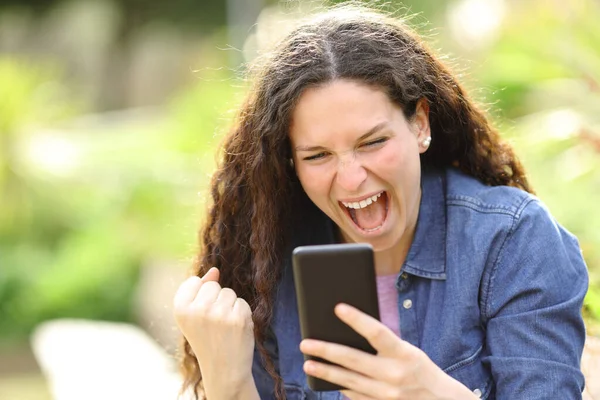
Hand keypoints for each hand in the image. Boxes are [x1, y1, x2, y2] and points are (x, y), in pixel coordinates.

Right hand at [173, 268, 255, 398]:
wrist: (224, 369)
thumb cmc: (207, 339)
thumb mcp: (194, 316)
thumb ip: (200, 290)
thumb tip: (215, 270)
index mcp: (180, 308)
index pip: (194, 281)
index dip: (200, 297)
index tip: (200, 316)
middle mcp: (198, 309)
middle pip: (213, 285)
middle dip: (216, 299)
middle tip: (213, 323)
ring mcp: (219, 313)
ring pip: (229, 292)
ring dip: (230, 306)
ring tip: (224, 326)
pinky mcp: (238, 317)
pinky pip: (242, 302)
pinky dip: (241, 313)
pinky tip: (235, 329)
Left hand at [299, 304, 476, 399]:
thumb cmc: (419, 369)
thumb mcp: (408, 351)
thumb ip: (383, 345)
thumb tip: (349, 333)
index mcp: (404, 354)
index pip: (376, 332)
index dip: (356, 319)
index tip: (338, 307)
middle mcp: (394, 375)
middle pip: (353, 360)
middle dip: (326, 351)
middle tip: (305, 344)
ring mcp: (387, 395)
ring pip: (348, 381)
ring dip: (326, 372)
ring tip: (308, 364)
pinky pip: (355, 396)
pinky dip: (340, 387)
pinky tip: (326, 380)